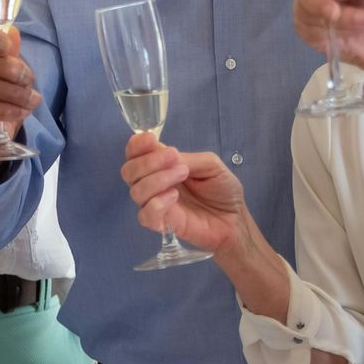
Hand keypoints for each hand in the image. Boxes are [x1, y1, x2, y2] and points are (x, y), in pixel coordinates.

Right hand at [119, 133, 268, 256]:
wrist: (235, 219)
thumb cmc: (222, 190)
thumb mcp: (210, 164)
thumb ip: (187, 158)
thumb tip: (167, 154)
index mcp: (161, 166)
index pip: (134, 154)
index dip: (136, 145)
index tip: (151, 140)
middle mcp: (153, 184)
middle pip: (128, 171)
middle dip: (148, 161)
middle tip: (174, 158)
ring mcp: (156, 204)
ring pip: (136, 191)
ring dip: (157, 178)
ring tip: (182, 174)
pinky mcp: (162, 224)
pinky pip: (145, 214)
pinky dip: (156, 203)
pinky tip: (174, 197)